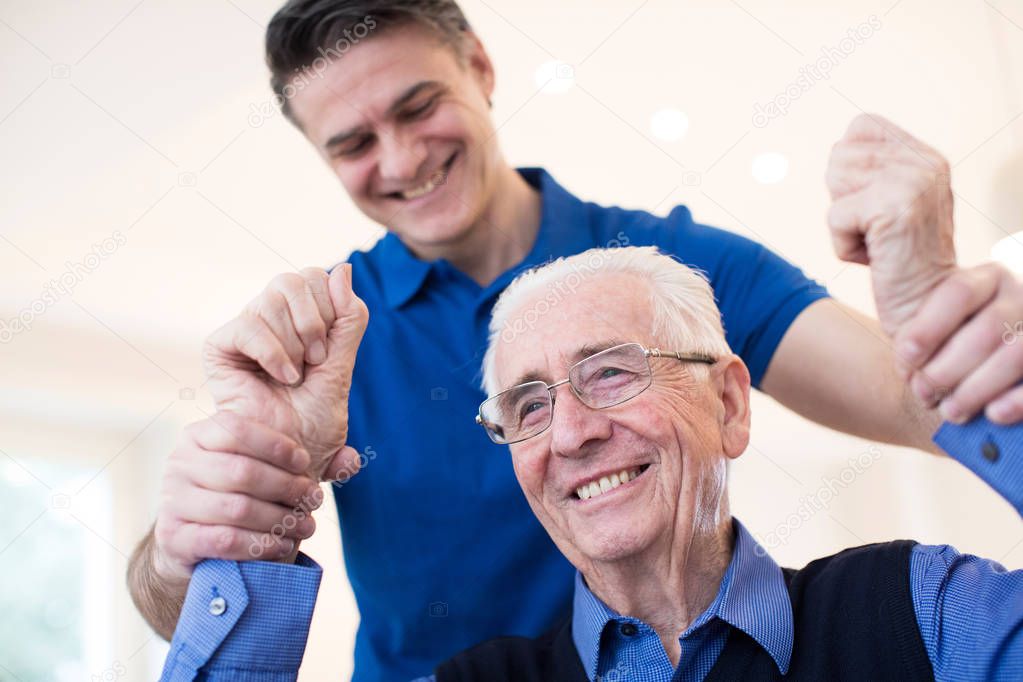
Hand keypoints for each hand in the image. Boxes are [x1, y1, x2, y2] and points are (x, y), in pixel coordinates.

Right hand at [152, 412, 322, 579]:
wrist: (193, 542)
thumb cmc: (240, 496)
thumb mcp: (268, 471)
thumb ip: (309, 462)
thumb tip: (352, 460)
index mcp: (201, 435)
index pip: (237, 428)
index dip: (277, 445)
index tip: (306, 463)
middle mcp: (180, 462)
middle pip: (242, 471)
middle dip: (287, 487)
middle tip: (315, 500)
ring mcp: (173, 500)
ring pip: (236, 507)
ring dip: (280, 520)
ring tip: (307, 526)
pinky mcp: (172, 536)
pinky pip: (222, 540)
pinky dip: (259, 545)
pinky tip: (282, 546)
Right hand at [202, 265, 368, 479]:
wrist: (288, 456)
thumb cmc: (314, 419)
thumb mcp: (342, 366)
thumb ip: (348, 320)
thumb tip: (344, 269)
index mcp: (301, 318)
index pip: (317, 276)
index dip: (331, 308)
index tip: (329, 351)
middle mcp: (271, 318)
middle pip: (296, 279)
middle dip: (315, 323)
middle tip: (315, 362)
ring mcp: (246, 330)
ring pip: (274, 297)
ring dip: (296, 344)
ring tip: (296, 377)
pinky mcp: (220, 347)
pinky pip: (249, 325)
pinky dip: (274, 353)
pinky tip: (282, 378)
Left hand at [826, 113, 956, 335]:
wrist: (924, 306)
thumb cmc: (898, 260)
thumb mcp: (890, 203)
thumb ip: (871, 170)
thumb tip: (837, 148)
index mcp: (925, 155)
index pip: (861, 126)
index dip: (849, 166)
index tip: (873, 204)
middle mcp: (925, 162)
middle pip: (839, 155)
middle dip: (844, 198)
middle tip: (876, 228)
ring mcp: (913, 182)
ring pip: (833, 181)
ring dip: (843, 221)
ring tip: (875, 240)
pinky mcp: (895, 207)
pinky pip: (834, 217)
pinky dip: (843, 245)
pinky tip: (874, 257)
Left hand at [894, 263, 1022, 424]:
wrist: (962, 361)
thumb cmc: (935, 339)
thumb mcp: (917, 319)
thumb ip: (912, 322)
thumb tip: (910, 351)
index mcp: (985, 279)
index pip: (959, 293)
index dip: (929, 328)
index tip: (906, 356)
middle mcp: (1019, 298)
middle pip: (989, 331)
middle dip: (950, 367)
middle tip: (923, 391)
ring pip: (1016, 356)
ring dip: (977, 389)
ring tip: (949, 410)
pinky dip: (1018, 401)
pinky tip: (993, 414)